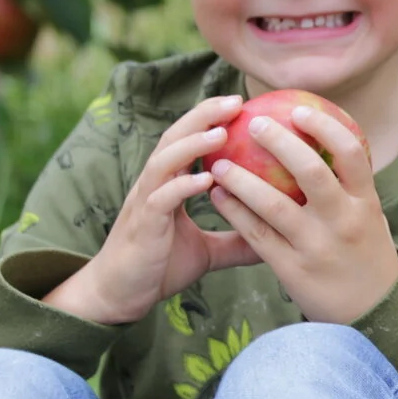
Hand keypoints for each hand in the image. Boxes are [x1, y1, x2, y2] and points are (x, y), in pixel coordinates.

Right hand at [47, 95, 259, 325]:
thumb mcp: (208, 252)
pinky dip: (183, 186)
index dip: (211, 119)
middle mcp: (154, 185)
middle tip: (236, 102)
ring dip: (193, 144)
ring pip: (165, 161)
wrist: (120, 296)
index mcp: (168, 185)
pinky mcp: (142, 226)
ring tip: (222, 133)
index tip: (243, 104)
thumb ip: (236, 240)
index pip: (188, 140)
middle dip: (203, 116)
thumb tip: (277, 238)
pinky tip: (207, 180)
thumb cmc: (160, 268)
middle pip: (175, 137)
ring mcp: (145, 203)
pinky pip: (161, 199)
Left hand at [207, 103, 397, 323]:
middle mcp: (343, 222)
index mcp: (365, 204)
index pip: (350, 153)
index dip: (324, 127)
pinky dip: (235, 212)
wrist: (374, 316)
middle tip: (256, 123)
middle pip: (310, 171)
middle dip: (280, 142)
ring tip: (219, 163)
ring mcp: (316, 246)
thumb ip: (350, 188)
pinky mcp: (293, 270)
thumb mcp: (371, 220)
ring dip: (242, 179)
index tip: (299, 109)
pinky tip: (218, 196)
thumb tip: (327, 143)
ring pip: (274, 204)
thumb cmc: (367, 259)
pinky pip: (257, 235)